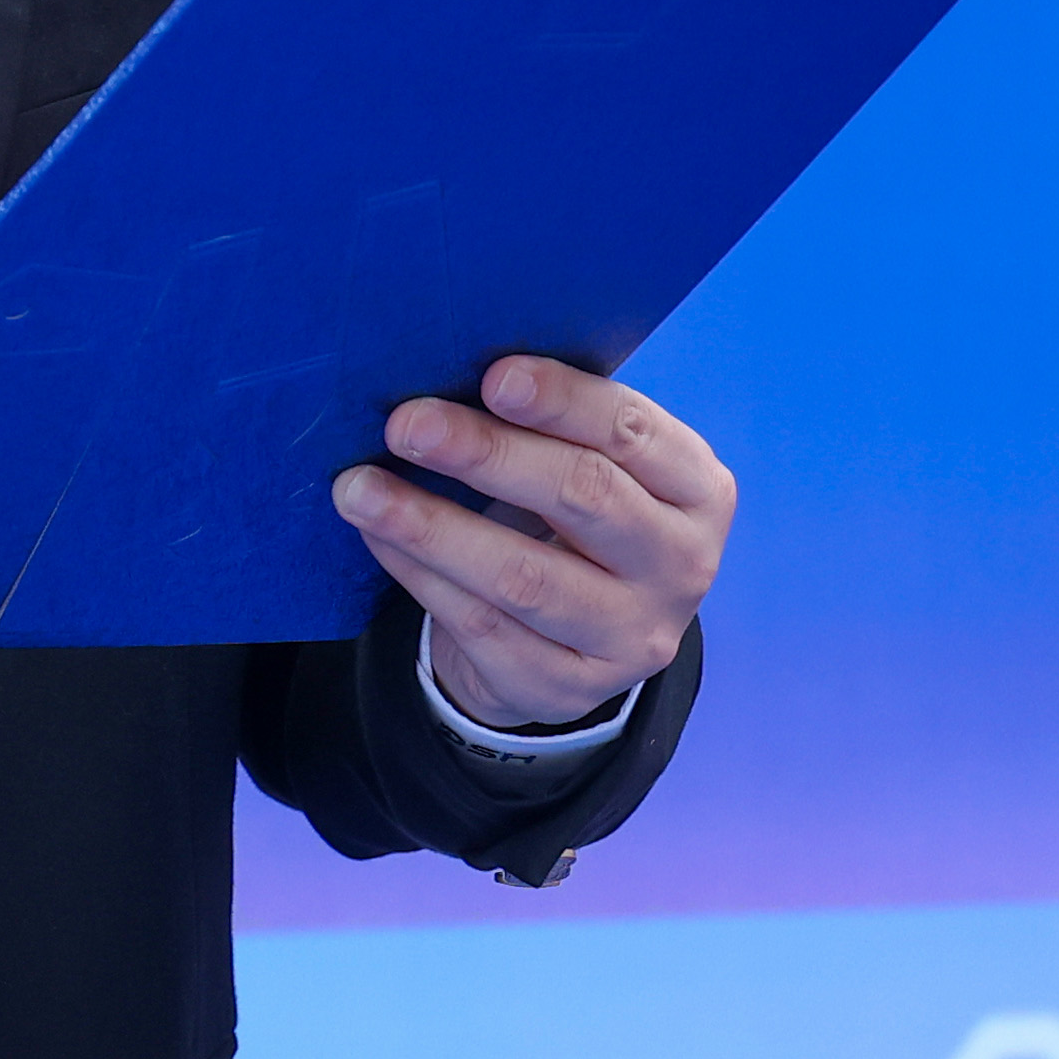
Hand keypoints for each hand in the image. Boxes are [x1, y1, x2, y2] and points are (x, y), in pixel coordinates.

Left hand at [341, 358, 732, 729]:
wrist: (578, 637)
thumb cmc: (576, 517)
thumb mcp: (592, 464)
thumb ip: (551, 423)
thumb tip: (449, 371)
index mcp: (698, 490)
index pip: (632, 433)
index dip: (563, 401)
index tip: (491, 376)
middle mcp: (682, 566)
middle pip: (582, 497)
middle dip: (485, 454)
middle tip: (405, 424)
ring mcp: (631, 637)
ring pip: (524, 576)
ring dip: (431, 526)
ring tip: (359, 489)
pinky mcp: (568, 688)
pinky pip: (481, 626)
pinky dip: (420, 575)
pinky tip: (378, 537)